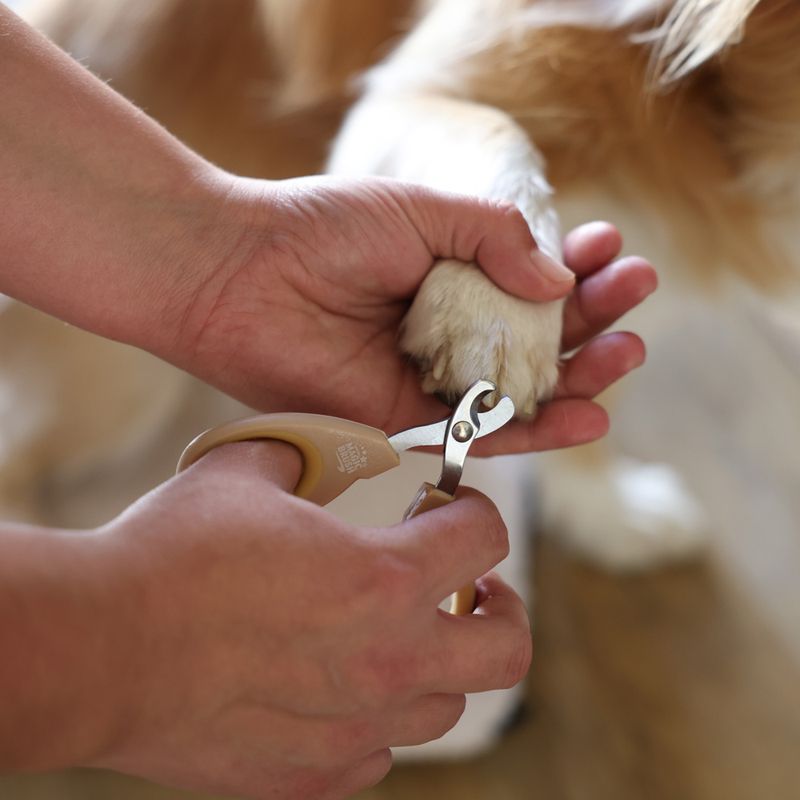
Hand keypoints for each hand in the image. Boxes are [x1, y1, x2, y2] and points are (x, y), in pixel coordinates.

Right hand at [86, 441, 529, 799]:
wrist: (99, 648)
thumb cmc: (172, 554)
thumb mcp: (246, 472)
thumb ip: (301, 458)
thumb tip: (314, 459)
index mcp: (385, 577)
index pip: (486, 537)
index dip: (478, 512)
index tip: (455, 510)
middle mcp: (388, 659)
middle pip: (507, 649)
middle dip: (503, 609)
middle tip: (472, 589)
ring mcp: (355, 726)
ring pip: (447, 707)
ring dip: (439, 664)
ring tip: (402, 635)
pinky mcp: (312, 775)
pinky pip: (379, 753)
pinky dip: (379, 717)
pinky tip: (343, 687)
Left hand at [174, 175, 653, 449]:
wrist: (240, 275)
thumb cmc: (324, 229)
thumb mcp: (425, 209)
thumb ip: (495, 233)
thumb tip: (558, 274)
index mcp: (453, 272)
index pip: (533, 276)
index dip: (580, 265)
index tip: (614, 250)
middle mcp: (448, 328)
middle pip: (537, 335)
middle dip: (592, 317)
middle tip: (634, 295)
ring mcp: (430, 377)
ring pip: (520, 389)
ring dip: (580, 375)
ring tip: (628, 353)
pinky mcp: (407, 420)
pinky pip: (482, 433)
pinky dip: (536, 430)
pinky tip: (588, 414)